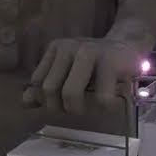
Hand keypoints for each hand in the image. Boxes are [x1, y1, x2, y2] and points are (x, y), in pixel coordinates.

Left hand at [24, 38, 139, 113]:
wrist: (129, 46)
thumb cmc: (97, 65)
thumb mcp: (69, 71)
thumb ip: (48, 85)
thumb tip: (26, 102)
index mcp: (56, 49)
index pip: (36, 82)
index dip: (46, 101)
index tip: (62, 105)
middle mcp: (69, 47)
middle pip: (49, 89)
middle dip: (61, 108)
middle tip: (76, 109)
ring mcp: (90, 52)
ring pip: (70, 93)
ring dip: (79, 109)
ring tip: (90, 108)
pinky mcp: (111, 62)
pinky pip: (100, 98)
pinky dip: (105, 107)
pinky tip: (110, 100)